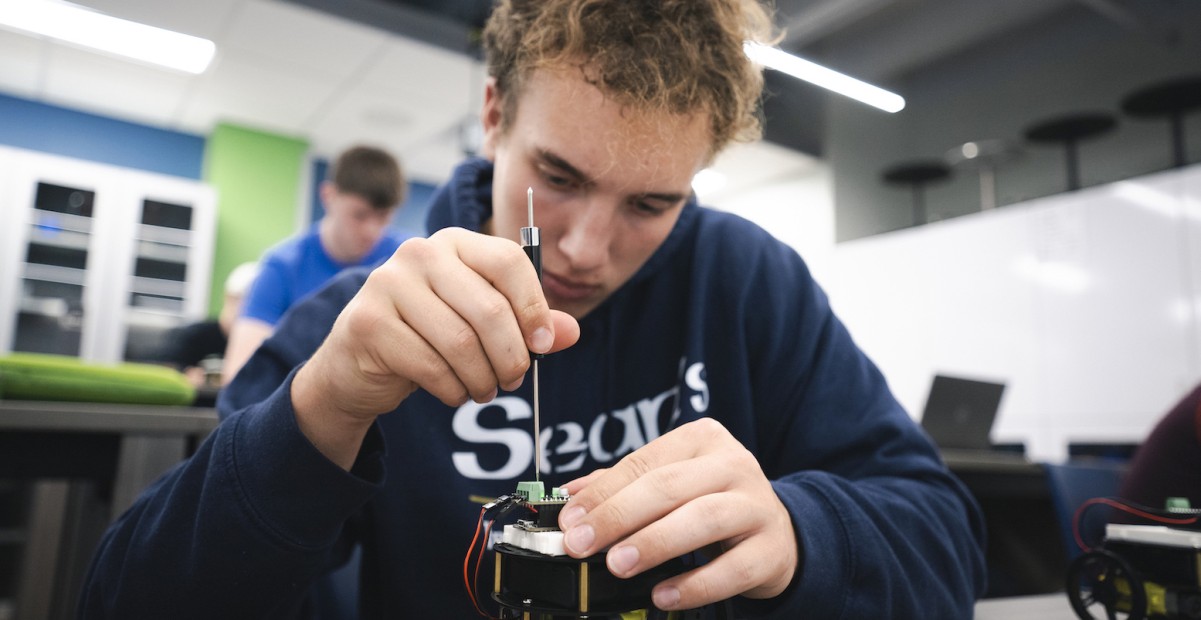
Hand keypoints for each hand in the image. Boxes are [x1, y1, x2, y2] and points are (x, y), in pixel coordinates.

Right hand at [292, 227, 579, 467]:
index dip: (533, 307)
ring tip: (485, 390)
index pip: (508, 262)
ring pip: (461, 343)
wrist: (358, 364)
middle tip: (515, 380)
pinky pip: (431, 366)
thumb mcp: (481, 325)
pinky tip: (455, 393)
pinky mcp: (369, 323)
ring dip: (483, 379)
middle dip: (511, 356)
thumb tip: (570, 333)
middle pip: (489, 308)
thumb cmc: (430, 336)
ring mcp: (388, 284)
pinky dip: (453, 390)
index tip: (543, 345)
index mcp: (454, 242)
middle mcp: (419, 254)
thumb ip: (527, 324)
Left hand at [558, 418, 797, 610]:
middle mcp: (733, 464)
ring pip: (703, 519)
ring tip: (618, 565)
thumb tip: (572, 496)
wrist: (776, 531)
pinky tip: (663, 594)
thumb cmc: (713, 501)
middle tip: (581, 544)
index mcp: (702, 439)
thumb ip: (624, 485)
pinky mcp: (772, 548)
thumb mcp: (672, 483)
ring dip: (655, 543)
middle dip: (619, 516)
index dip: (603, 493)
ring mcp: (757, 504)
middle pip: (669, 486)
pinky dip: (695, 584)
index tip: (569, 520)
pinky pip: (733, 568)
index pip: (644, 462)